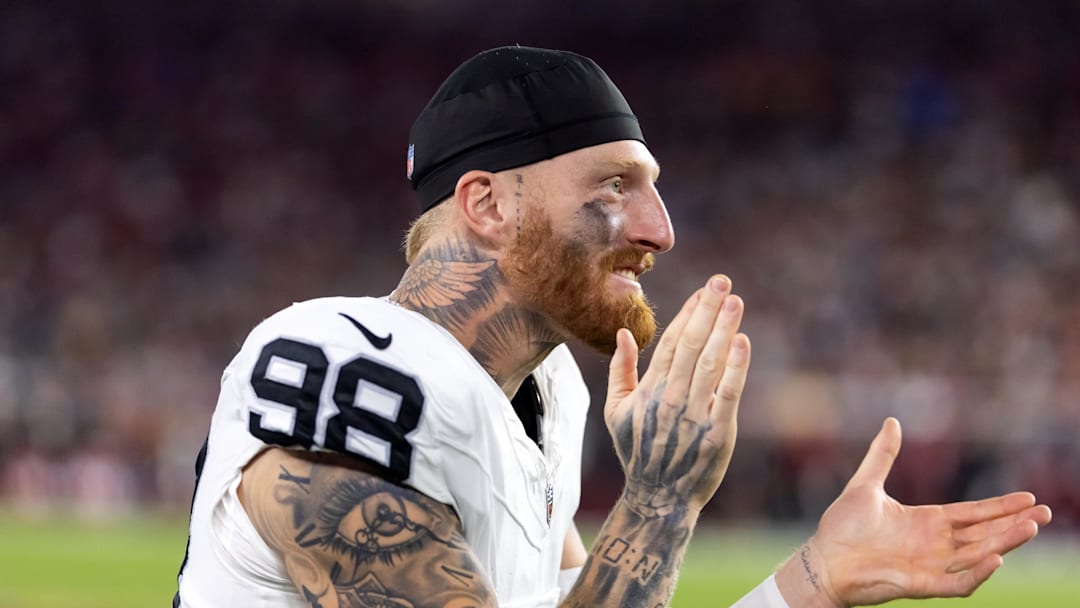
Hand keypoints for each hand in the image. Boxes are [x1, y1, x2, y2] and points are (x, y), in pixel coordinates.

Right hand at [603, 275, 751, 515]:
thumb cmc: (638, 451)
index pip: (671, 342)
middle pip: (692, 344)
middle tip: (722, 281)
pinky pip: (728, 393)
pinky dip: (736, 367)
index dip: (688, 313)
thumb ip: (620, 371)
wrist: (658, 497)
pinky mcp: (718, 432)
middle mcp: (671, 397)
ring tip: (734, 300)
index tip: (703, 290)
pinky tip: (742, 341)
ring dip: (723, 328)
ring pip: (711, 363)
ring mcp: (694, 414)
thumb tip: (623, 333)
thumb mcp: (616, 411)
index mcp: (648, 389)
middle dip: (707, 310)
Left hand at [796, 418, 1052, 606]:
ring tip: (1030, 528)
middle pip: (984, 533)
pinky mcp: (922, 585)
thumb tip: (891, 421)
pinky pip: (958, 583)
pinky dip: (978, 573)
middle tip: (1045, 513)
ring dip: (1004, 543)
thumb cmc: (841, 526)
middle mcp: (934, 544)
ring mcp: (931, 565)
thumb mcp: (865, 484)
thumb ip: (882, 455)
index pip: (972, 514)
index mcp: (926, 521)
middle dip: (1014, 523)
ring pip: (978, 555)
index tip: (1027, 497)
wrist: (822, 559)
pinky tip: (995, 558)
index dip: (999, 506)